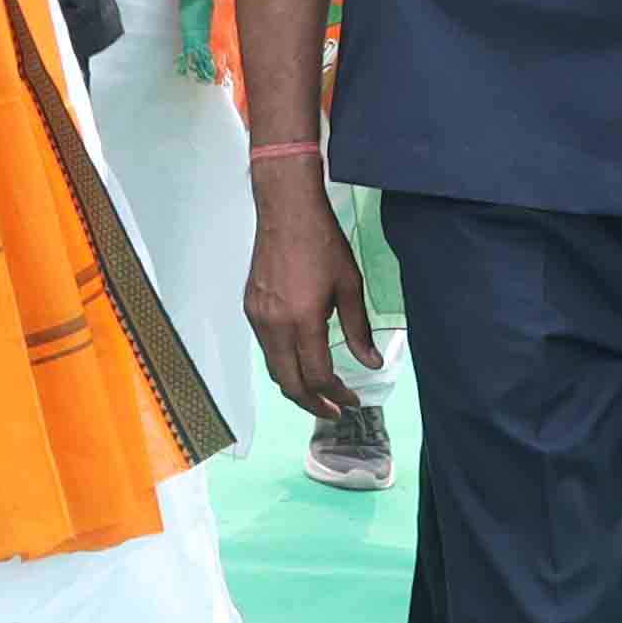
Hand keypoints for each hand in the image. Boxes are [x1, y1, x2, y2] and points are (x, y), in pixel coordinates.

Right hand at [242, 161, 383, 418]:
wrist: (286, 211)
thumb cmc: (323, 243)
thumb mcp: (350, 286)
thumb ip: (359, 330)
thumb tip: (371, 363)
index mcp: (302, 320)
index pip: (318, 375)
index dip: (338, 394)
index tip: (354, 401)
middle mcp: (274, 325)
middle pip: (289, 383)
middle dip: (313, 403)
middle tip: (336, 410)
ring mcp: (258, 318)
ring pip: (274, 368)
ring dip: (296, 386)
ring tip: (319, 392)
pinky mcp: (250, 309)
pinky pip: (266, 348)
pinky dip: (284, 363)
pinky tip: (301, 359)